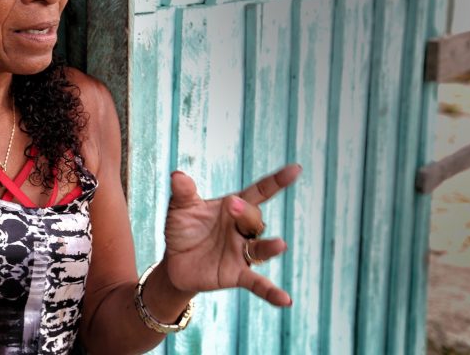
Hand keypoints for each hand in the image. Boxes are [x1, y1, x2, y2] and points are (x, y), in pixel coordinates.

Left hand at [161, 164, 300, 306]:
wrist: (174, 262)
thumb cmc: (183, 229)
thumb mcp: (180, 208)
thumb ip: (183, 192)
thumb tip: (177, 175)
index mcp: (234, 207)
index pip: (259, 192)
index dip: (277, 181)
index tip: (295, 170)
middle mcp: (242, 230)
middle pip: (254, 219)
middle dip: (246, 212)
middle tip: (234, 205)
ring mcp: (242, 253)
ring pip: (260, 249)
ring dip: (270, 247)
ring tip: (280, 245)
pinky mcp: (237, 275)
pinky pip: (258, 284)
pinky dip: (271, 292)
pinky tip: (285, 300)